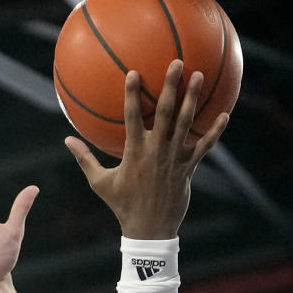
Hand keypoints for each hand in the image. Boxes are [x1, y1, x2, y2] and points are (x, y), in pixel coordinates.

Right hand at [64, 59, 228, 237]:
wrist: (150, 230)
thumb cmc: (123, 206)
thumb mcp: (100, 183)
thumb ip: (85, 159)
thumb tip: (66, 140)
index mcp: (134, 151)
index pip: (132, 117)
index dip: (132, 94)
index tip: (133, 72)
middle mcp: (156, 150)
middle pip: (165, 112)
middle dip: (171, 86)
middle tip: (177, 62)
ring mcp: (174, 158)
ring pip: (186, 123)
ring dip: (193, 99)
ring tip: (199, 76)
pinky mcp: (188, 168)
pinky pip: (204, 147)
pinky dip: (215, 131)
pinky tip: (225, 115)